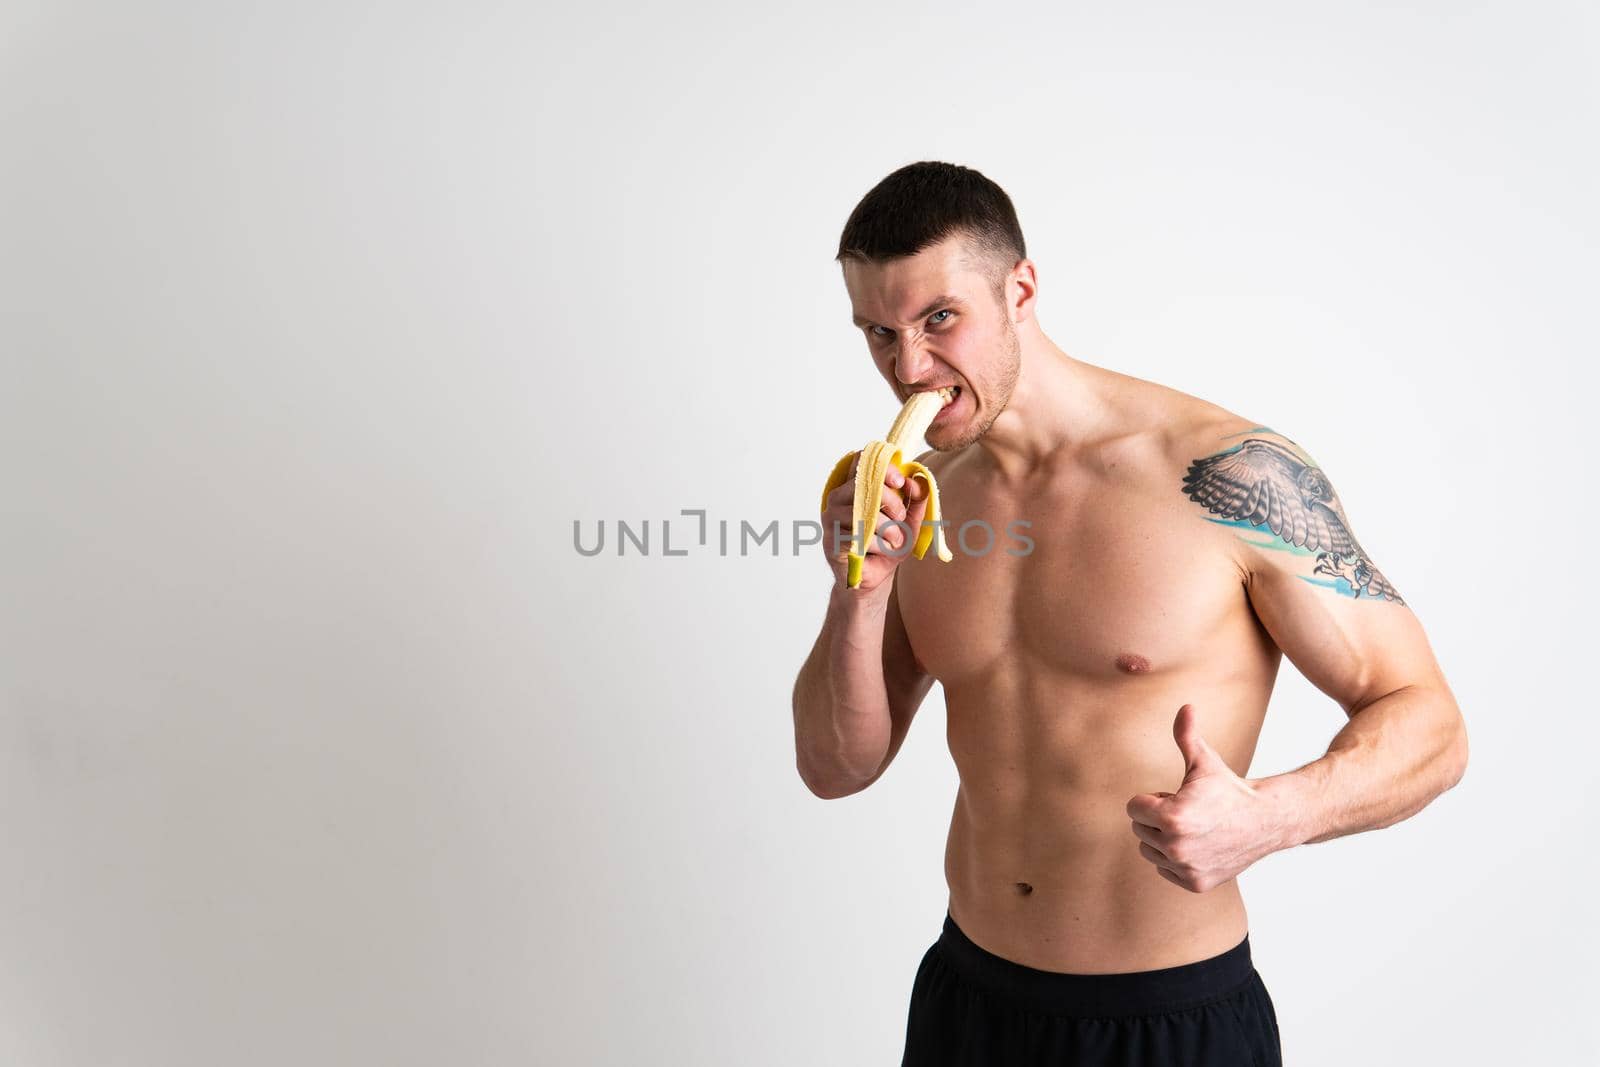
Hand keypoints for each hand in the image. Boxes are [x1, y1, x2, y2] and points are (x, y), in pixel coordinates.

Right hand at [820, 452, 929, 592]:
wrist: (875, 579)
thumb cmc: (889, 546)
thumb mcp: (910, 522)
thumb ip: (916, 499)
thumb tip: (918, 481)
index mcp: (856, 487)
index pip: (861, 460)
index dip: (883, 466)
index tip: (900, 482)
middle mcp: (839, 498)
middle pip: (865, 483)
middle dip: (891, 501)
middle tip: (900, 517)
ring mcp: (831, 519)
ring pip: (864, 512)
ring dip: (888, 529)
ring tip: (894, 541)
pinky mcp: (831, 540)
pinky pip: (860, 536)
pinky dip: (877, 546)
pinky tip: (877, 553)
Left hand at [1125, 704, 1282, 892]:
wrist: (1265, 821)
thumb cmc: (1229, 789)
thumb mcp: (1205, 762)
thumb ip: (1186, 736)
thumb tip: (1186, 706)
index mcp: (1171, 816)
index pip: (1133, 808)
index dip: (1152, 798)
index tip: (1174, 795)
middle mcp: (1175, 846)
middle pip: (1139, 830)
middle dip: (1157, 818)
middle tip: (1187, 811)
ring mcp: (1185, 868)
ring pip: (1150, 851)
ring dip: (1164, 839)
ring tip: (1193, 828)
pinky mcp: (1195, 883)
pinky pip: (1165, 870)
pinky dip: (1176, 860)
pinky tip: (1199, 846)